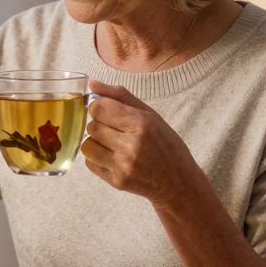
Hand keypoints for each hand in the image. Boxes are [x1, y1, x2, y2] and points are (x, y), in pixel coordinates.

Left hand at [80, 79, 209, 208]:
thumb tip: (92, 83)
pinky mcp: (117, 181)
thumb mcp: (150, 115)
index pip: (98, 108)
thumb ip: (120, 96)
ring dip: (96, 142)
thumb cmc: (166, 144)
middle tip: (116, 130)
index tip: (109, 111)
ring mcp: (123, 166)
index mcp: (141, 124)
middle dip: (100, 125)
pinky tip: (113, 157)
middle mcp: (131, 145)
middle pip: (92, 126)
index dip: (99, 107)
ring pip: (87, 145)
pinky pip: (90, 163)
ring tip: (113, 144)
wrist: (178, 182)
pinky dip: (97, 158)